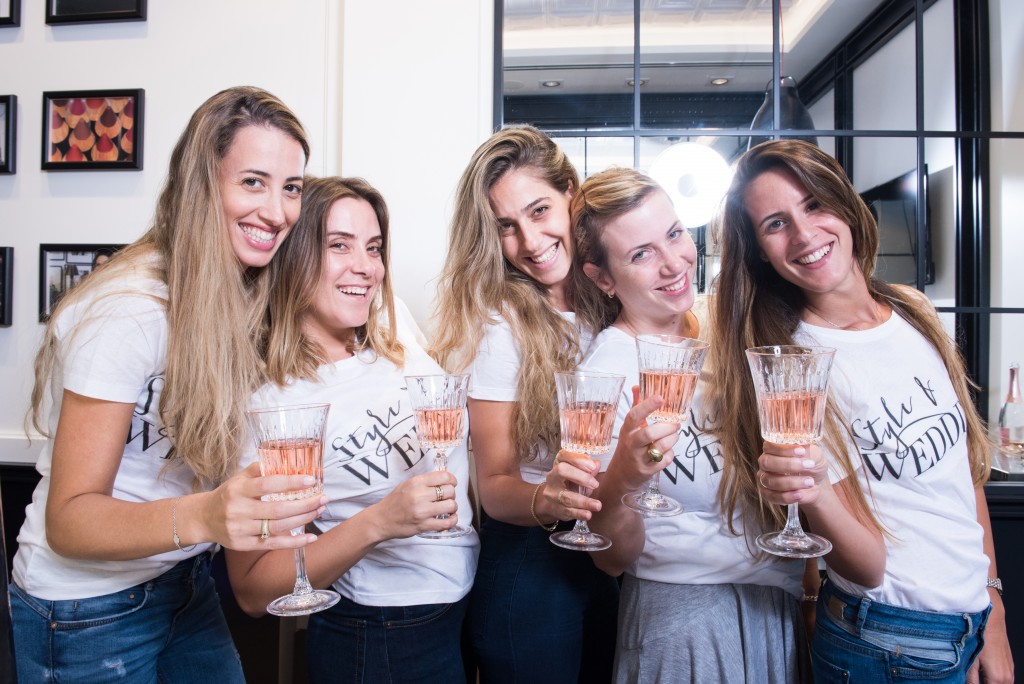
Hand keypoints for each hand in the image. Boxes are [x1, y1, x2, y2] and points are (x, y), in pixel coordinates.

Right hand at [200, 462, 327, 550]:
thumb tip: (286, 461)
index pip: (267, 485)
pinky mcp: (244, 545)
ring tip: (319, 510)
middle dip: (305, 504)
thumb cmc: (228, 494)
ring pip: (278, 527)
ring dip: (303, 519)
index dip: (290, 482)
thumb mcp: (239, 478)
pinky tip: (311, 537)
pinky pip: (273, 544)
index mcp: (238, 490)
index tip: (311, 481)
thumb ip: (260, 470)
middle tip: (323, 498)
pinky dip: (294, 542)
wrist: (204, 518)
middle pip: (277, 509)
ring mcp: (241, 530)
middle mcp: (238, 511)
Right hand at [371, 470, 459, 538]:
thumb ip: (424, 482)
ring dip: (452, 508)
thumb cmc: (394, 502)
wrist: (381, 520)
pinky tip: (450, 519)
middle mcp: (419, 495)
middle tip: (447, 498)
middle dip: (452, 495)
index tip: (452, 484)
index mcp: (416, 482)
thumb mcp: (407, 485)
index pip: (444, 476)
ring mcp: (422, 511)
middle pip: (450, 491)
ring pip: (451, 506)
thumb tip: (444, 480)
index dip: (452, 480)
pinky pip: (447, 523)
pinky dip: (452, 521)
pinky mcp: (423, 525)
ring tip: (447, 509)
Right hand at [544, 451, 600, 520]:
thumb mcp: (580, 474)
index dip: (578, 459)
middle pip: (562, 471)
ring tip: (598, 505)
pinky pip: (567, 511)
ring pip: (566, 496)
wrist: (554, 502)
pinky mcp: (556, 508)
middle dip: (580, 477)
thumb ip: (588, 469)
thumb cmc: (571, 483)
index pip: (564, 455)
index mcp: (559, 463)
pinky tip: (588, 514)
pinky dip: (579, 513)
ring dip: (584, 501)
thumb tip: (597, 464)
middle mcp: (552, 476)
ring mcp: (552, 493)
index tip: (592, 466)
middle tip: (595, 485)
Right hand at [604, 387, 679, 492]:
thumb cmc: (629, 447)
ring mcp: (639, 458)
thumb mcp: (628, 428)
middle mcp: (631, 444)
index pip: (634, 416)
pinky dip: (670, 454)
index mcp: (626, 430)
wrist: (621, 475)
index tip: (660, 398)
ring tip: (675, 435)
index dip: (647, 406)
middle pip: (649, 433)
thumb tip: (637, 386)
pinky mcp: (647, 471)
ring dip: (672, 439)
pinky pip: (665, 460)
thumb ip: (636, 407)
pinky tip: (668, 451)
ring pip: (660, 447)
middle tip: (675, 424)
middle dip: (667, 427)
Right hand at [756, 442, 829, 505]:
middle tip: (808, 466)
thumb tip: (802, 447)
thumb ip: (808, 450)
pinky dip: (787, 496)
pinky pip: (772, 496)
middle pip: (766, 462)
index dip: (784, 449)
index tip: (802, 451)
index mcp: (773, 448)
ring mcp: (765, 478)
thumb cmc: (813, 464)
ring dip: (792, 482)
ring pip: (770, 481)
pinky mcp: (767, 494)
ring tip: (810, 482)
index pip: (770, 445)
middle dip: (788, 465)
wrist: (817, 484)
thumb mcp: (815, 454)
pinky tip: (800, 494)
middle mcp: (766, 462)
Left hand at [967, 603, 1013, 683]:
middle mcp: (1008, 678)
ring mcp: (1010, 671)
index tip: (964, 682)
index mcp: (998, 679)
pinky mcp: (1009, 665)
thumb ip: (969, 679)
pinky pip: (1002, 680)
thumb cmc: (979, 637)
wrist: (990, 619)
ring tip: (974, 675)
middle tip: (968, 678)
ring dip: (987, 682)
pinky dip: (992, 679)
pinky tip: (981, 671)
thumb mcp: (969, 660)